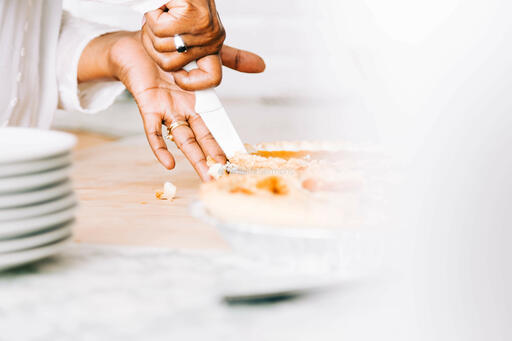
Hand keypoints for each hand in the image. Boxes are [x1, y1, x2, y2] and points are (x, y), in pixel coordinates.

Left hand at [78, 31, 264, 180]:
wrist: (134, 43)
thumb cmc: (168, 50)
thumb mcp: (209, 54)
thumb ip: (235, 60)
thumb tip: (261, 65)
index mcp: (198, 100)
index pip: (215, 126)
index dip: (224, 142)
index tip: (236, 159)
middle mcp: (184, 109)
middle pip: (201, 138)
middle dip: (212, 157)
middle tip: (222, 176)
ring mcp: (167, 110)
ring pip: (183, 139)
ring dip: (194, 158)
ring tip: (205, 175)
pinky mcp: (149, 106)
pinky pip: (153, 131)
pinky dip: (160, 147)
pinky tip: (169, 163)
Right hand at [142, 0, 263, 89]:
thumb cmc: (177, 9)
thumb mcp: (199, 35)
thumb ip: (228, 54)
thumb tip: (262, 66)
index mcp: (214, 45)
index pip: (212, 79)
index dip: (190, 83)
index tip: (177, 77)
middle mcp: (213, 37)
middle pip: (171, 67)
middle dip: (156, 47)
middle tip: (161, 30)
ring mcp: (204, 26)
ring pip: (163, 48)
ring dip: (152, 32)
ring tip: (161, 17)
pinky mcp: (191, 14)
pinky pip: (161, 31)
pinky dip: (152, 18)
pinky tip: (160, 8)